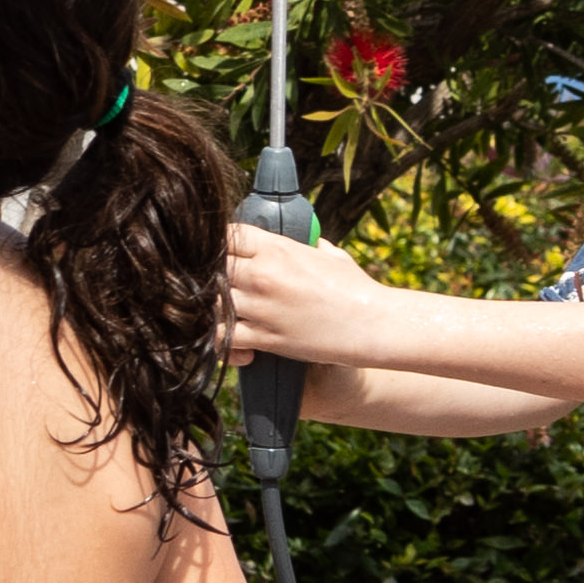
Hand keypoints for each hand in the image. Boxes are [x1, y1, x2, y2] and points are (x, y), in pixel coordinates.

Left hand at [223, 217, 390, 368]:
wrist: (373, 324)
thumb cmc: (355, 288)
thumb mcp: (331, 255)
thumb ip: (309, 244)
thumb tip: (306, 239)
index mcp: (276, 248)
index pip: (224, 235)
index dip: (218, 246)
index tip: (222, 257)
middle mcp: (263, 274)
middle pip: (210, 268)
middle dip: (210, 279)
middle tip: (221, 290)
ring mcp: (261, 307)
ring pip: (211, 303)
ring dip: (214, 311)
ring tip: (228, 318)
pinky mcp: (265, 338)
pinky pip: (222, 338)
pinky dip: (222, 344)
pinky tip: (239, 347)